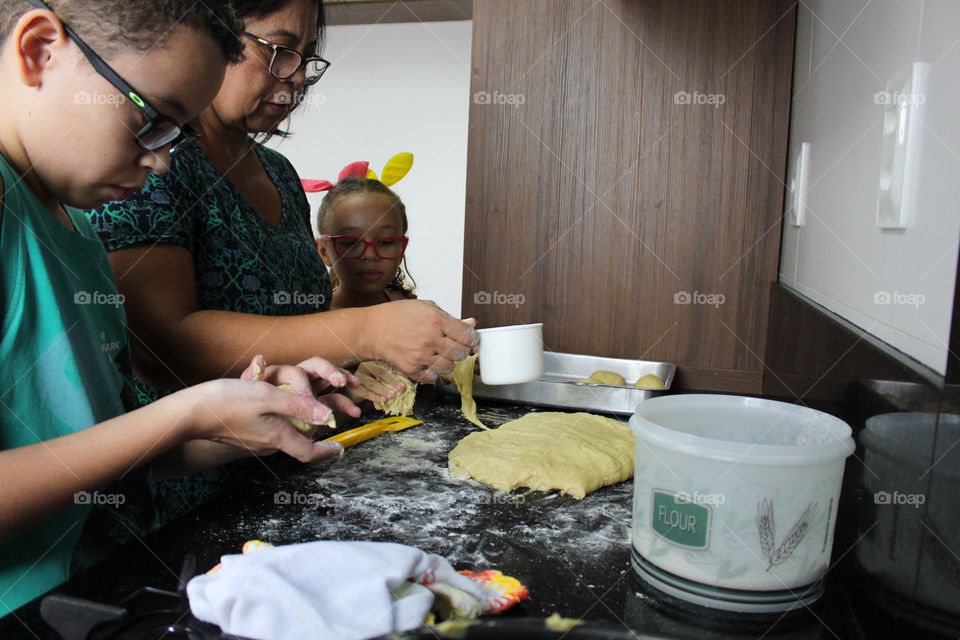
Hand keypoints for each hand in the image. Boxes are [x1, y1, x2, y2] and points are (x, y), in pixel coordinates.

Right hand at [179, 356, 360, 462]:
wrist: (189, 413)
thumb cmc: (227, 403)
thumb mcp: (268, 398)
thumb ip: (300, 406)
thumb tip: (329, 417)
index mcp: (278, 437)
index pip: (309, 452)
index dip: (327, 451)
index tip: (341, 447)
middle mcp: (269, 443)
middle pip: (299, 438)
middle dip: (315, 424)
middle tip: (327, 408)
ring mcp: (255, 439)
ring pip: (283, 428)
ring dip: (294, 411)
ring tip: (297, 391)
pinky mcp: (244, 432)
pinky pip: (267, 422)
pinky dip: (274, 407)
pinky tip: (265, 387)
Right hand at [349, 361, 408, 403]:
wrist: (356, 390)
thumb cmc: (373, 381)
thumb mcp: (383, 377)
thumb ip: (393, 377)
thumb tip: (408, 383)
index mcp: (374, 361)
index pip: (385, 366)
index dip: (395, 376)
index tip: (403, 384)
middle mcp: (365, 366)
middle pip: (379, 373)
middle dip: (391, 381)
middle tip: (400, 389)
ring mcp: (358, 376)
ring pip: (372, 383)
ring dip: (383, 390)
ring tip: (392, 395)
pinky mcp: (354, 388)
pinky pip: (366, 392)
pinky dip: (375, 397)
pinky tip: (383, 399)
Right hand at [368, 301, 478, 382]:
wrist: (371, 330)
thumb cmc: (396, 316)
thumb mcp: (426, 307)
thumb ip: (450, 317)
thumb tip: (471, 324)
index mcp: (435, 320)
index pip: (467, 336)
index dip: (472, 339)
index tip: (469, 339)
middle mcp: (430, 339)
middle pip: (461, 354)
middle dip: (461, 351)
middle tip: (453, 346)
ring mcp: (420, 356)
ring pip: (449, 368)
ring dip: (447, 362)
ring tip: (438, 354)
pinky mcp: (411, 369)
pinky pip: (433, 378)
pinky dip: (433, 373)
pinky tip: (427, 362)